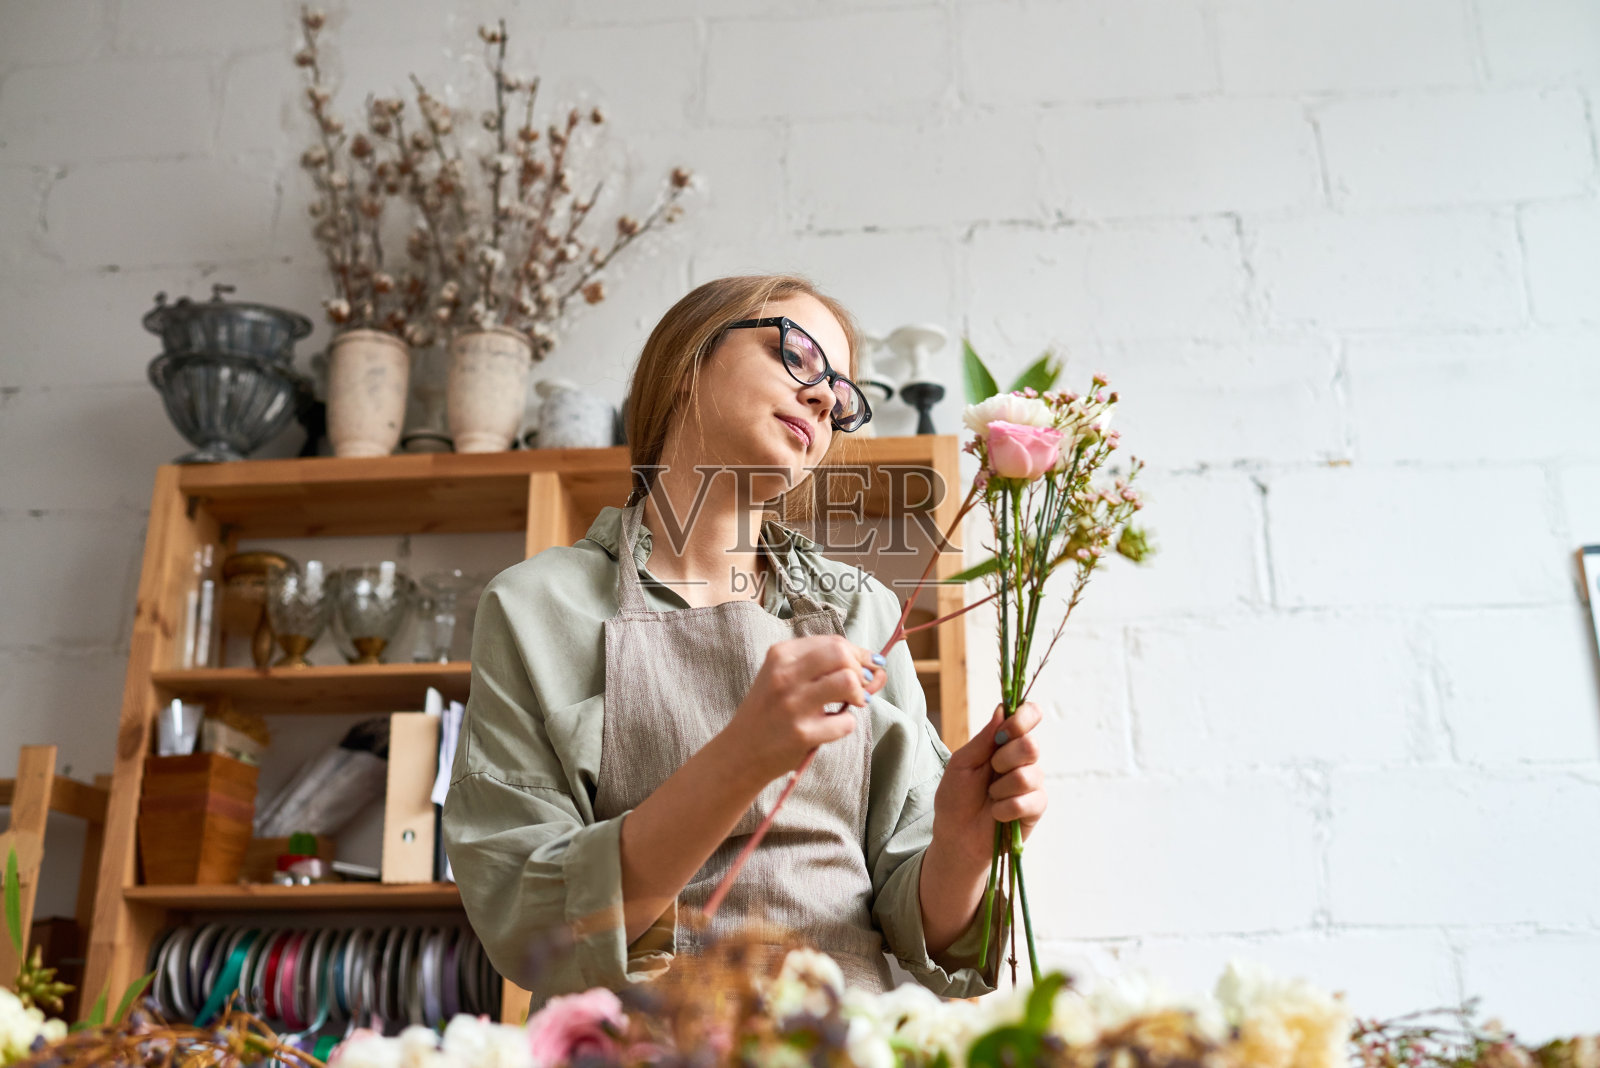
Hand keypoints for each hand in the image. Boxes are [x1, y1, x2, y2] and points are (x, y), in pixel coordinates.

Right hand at [721, 634, 885, 781]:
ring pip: (847, 681)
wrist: (741, 752)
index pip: (833, 642)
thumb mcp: (784, 679)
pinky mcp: (802, 734)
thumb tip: (877, 668)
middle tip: (858, 687)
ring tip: (851, 704)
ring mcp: (793, 705)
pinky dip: (846, 725)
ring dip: (859, 694)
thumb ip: (824, 669)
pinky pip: (845, 722)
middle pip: (842, 654)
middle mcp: (785, 676)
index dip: (859, 654)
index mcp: (781, 655)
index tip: (868, 666)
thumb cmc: (770, 712)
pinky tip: (831, 727)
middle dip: (860, 669)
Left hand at [931, 701, 1048, 869]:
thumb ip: (984, 738)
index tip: (1005, 731)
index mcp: (1005, 743)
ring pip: (1028, 775)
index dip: (1024, 717)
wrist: (956, 836)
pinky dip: (1005, 808)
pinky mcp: (1036, 808)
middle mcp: (1023, 760)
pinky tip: (996, 814)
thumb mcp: (962, 763)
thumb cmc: (956, 798)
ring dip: (1001, 788)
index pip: (1030, 716)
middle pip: (1031, 745)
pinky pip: (1027, 801)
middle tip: (990, 771)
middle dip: (1004, 759)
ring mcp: (1032, 784)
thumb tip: (1002, 709)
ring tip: (990, 797)